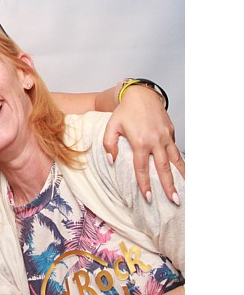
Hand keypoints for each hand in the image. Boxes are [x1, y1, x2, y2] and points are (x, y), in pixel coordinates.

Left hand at [103, 86, 182, 202]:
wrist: (142, 94)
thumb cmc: (125, 111)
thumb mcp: (111, 125)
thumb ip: (108, 144)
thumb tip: (111, 161)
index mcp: (140, 141)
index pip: (142, 168)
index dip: (145, 184)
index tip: (148, 197)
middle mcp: (156, 141)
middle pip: (163, 168)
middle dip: (169, 186)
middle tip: (174, 200)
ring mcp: (166, 137)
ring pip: (175, 160)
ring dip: (181, 176)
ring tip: (185, 191)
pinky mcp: (171, 133)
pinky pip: (176, 151)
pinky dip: (181, 162)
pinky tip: (184, 173)